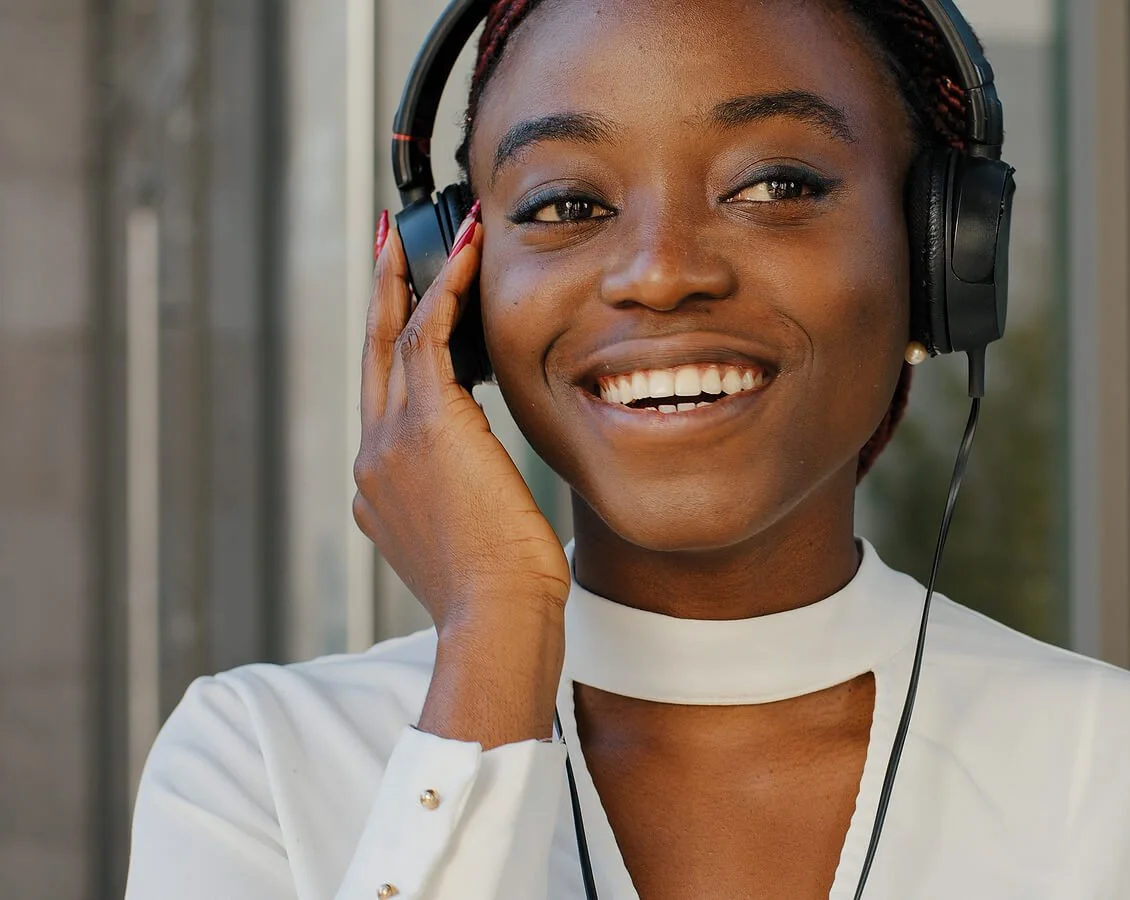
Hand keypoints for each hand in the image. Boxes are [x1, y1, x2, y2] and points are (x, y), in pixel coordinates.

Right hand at [355, 207, 567, 743]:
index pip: (386, 405)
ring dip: (413, 277)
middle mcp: (372, 460)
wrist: (496, 620)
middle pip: (373, 358)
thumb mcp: (475, 549)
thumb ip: (468, 511)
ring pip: (395, 338)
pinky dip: (443, 289)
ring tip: (430, 230)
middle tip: (388, 245)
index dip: (395, 355)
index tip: (405, 318)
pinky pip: (427, 335)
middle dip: (382, 296)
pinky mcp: (425, 424)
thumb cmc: (506, 599)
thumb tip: (489, 496)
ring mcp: (389, 441)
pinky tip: (463, 253)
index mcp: (379, 492)